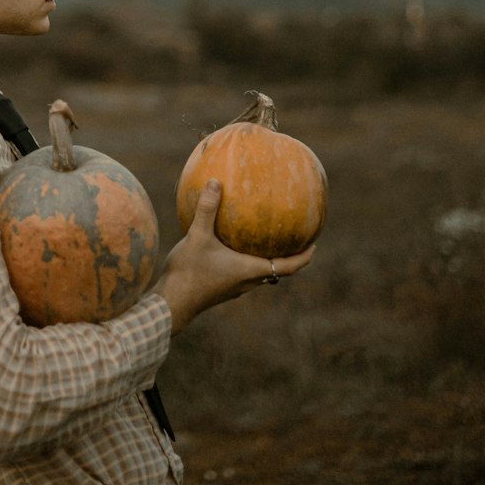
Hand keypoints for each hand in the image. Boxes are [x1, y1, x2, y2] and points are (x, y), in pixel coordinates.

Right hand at [151, 179, 314, 334]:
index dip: (304, 257)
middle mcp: (247, 282)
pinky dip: (248, 260)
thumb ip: (208, 210)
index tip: (314, 245)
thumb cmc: (189, 272)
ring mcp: (234, 288)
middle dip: (288, 257)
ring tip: (266, 239)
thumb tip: (216, 182)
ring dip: (268, 259)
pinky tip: (232, 245)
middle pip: (277, 271)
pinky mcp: (221, 288)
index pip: (288, 267)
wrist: (170, 302)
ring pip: (260, 274)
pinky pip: (243, 273)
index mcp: (251, 271)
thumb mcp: (198, 236)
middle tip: (294, 239)